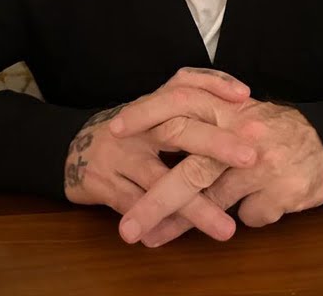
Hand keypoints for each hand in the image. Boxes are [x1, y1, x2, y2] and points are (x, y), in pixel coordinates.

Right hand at [63, 67, 257, 243]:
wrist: (71, 148)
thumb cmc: (130, 136)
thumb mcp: (156, 115)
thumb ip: (190, 111)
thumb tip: (242, 104)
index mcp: (152, 106)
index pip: (185, 84)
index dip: (214, 85)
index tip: (246, 97)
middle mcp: (137, 126)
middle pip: (178, 129)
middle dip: (216, 144)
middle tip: (250, 158)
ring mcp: (117, 154)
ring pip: (159, 180)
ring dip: (194, 207)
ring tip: (224, 228)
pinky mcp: (100, 182)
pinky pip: (133, 205)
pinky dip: (155, 223)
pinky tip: (173, 239)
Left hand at [111, 98, 322, 246]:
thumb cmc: (271, 132)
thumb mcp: (236, 114)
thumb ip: (202, 124)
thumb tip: (154, 145)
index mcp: (228, 108)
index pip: (180, 103)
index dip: (146, 113)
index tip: (115, 130)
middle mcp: (244, 133)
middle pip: (191, 171)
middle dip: (155, 203)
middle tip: (126, 228)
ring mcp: (263, 165)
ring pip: (214, 201)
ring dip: (180, 224)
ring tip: (152, 239)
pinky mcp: (282, 190)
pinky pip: (249, 215)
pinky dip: (244, 217)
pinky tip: (250, 209)